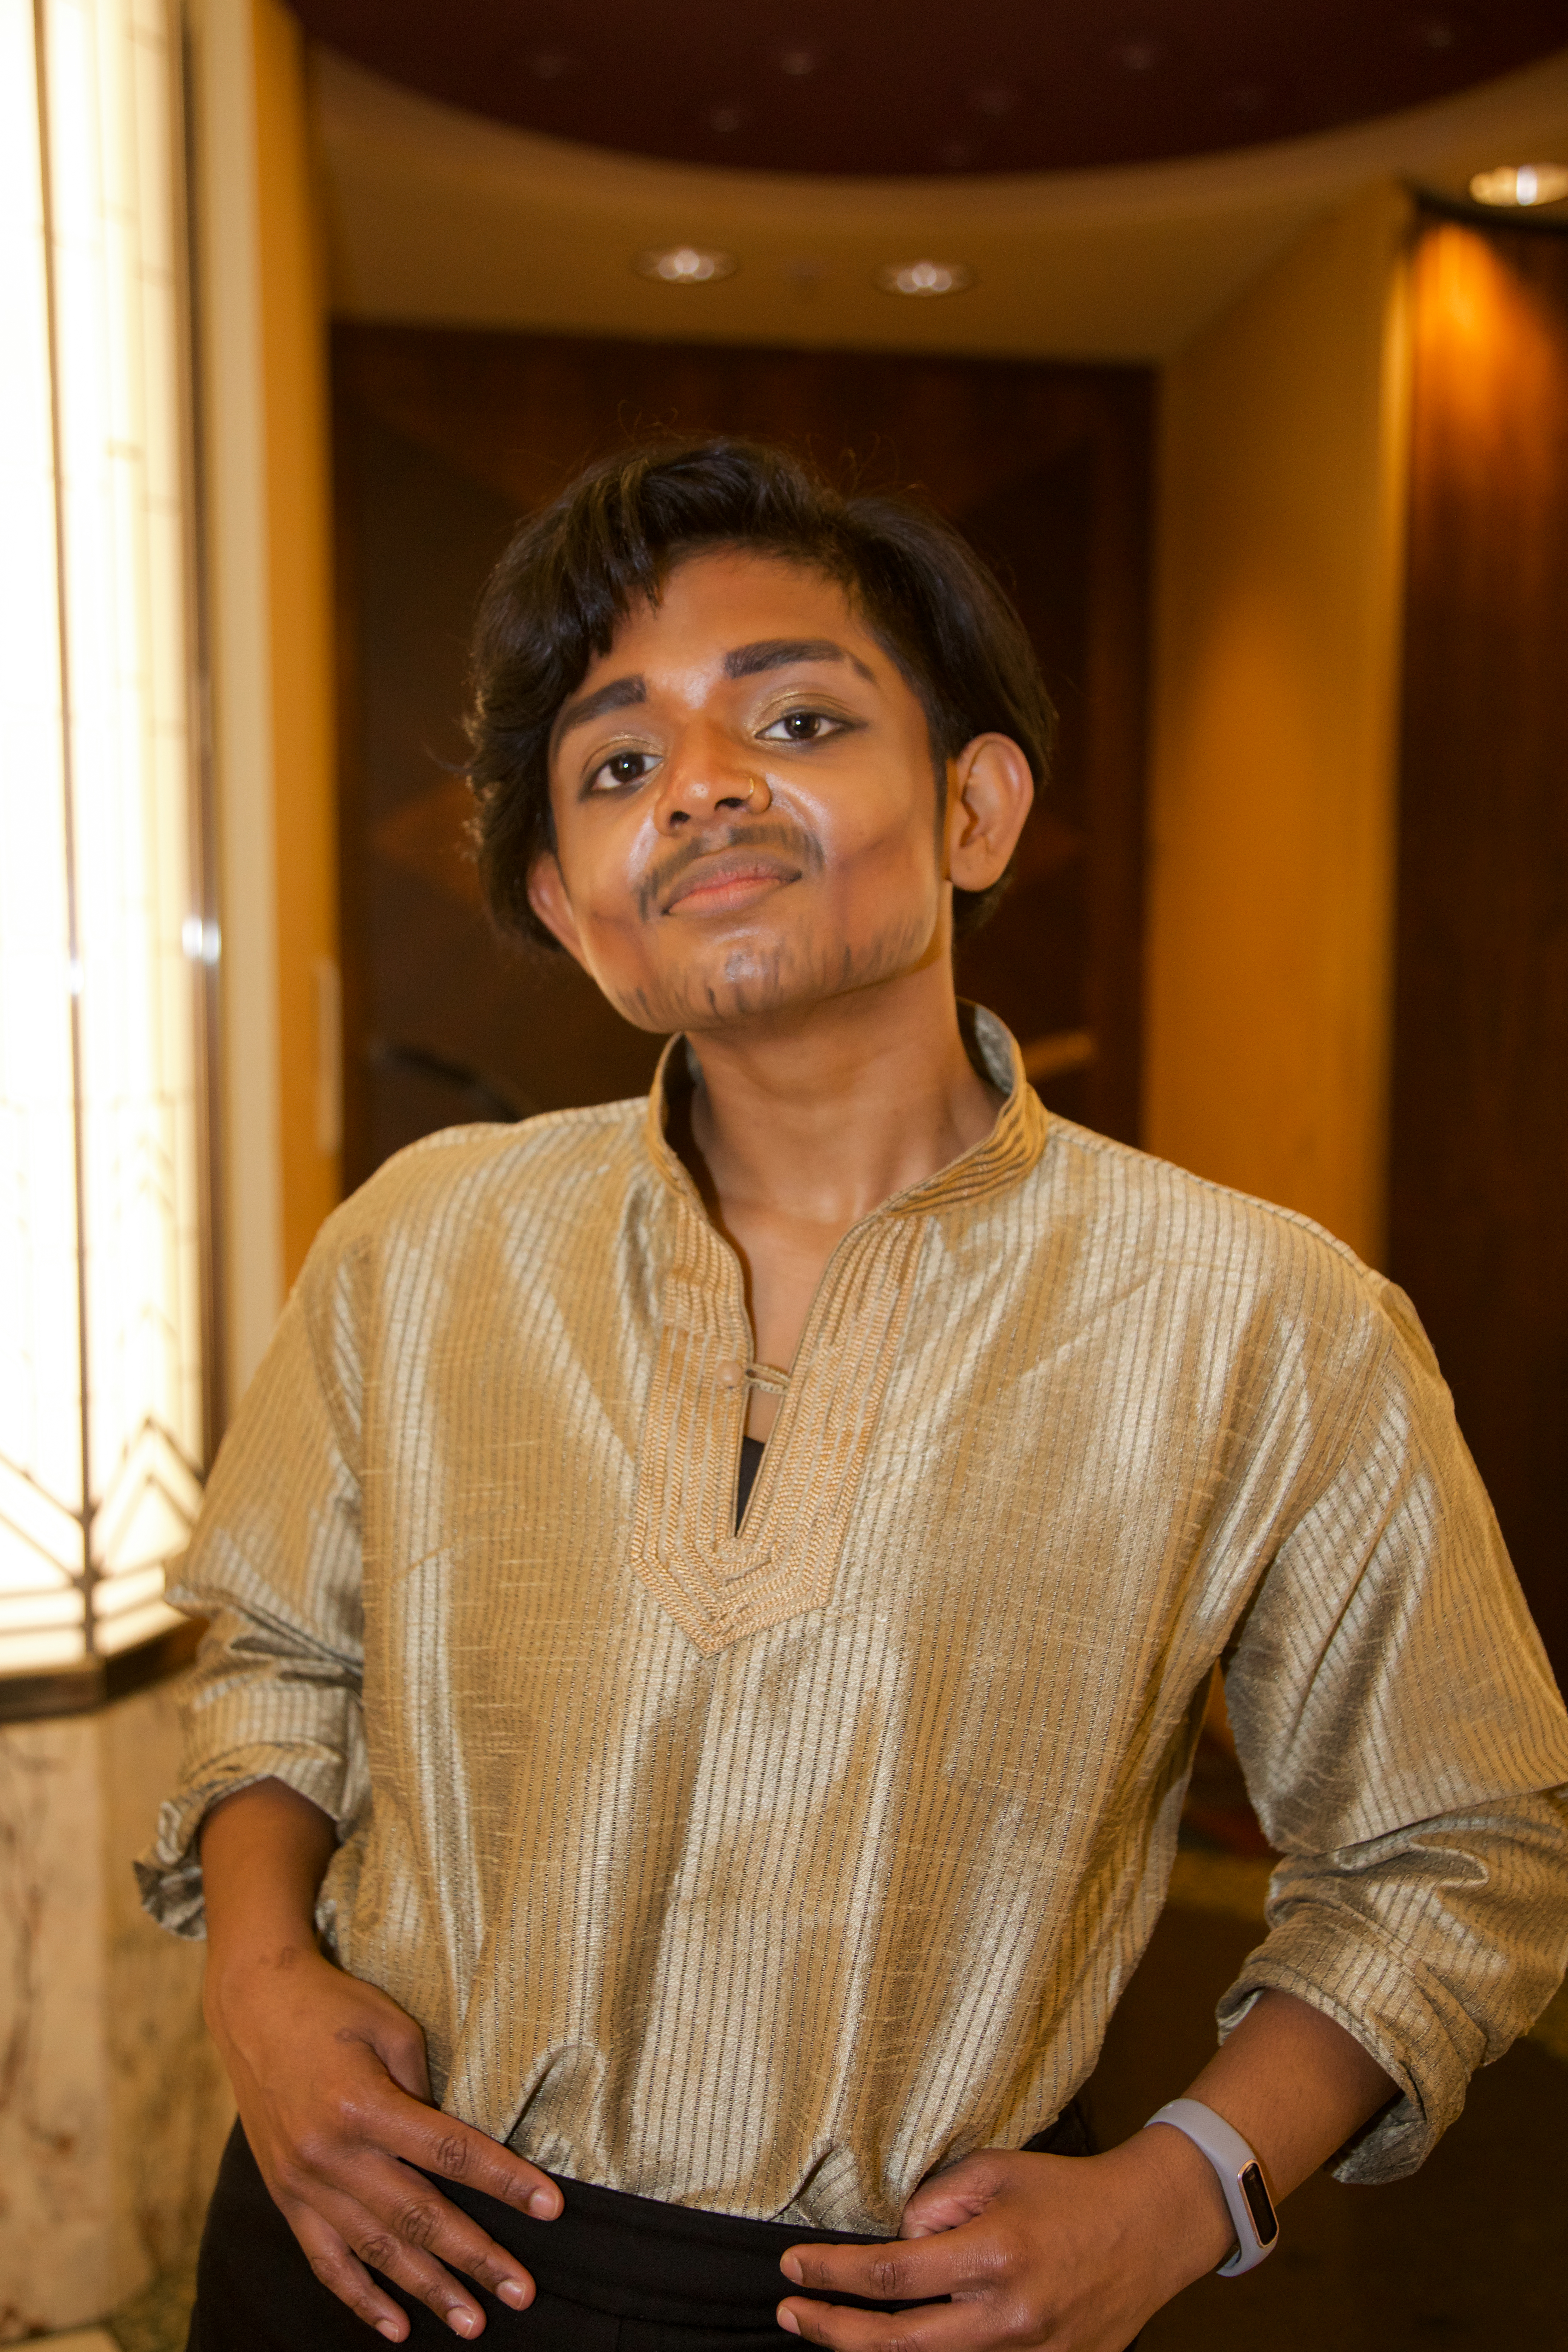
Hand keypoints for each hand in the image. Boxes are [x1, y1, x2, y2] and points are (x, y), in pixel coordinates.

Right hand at [206, 1940, 561, 2340]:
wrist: (254, 2006)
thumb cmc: (333, 2007)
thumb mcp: (391, 2028)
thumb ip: (423, 2091)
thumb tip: (452, 2149)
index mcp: (362, 2105)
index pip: (449, 2152)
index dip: (503, 2181)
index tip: (549, 2208)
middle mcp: (330, 2153)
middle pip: (417, 2215)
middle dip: (474, 2257)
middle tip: (521, 2292)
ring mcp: (303, 2182)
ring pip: (376, 2250)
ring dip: (426, 2290)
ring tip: (472, 2323)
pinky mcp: (285, 2196)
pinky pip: (325, 2260)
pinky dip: (360, 2298)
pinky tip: (395, 2328)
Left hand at [776, 2129, 1231, 2349]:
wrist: (1148, 2228)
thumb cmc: (1068, 2192)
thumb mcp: (994, 2171)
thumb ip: (935, 2203)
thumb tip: (896, 2237)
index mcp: (993, 2257)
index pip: (890, 2275)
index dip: (832, 2276)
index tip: (793, 2267)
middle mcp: (1008, 2318)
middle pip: (896, 2344)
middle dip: (832, 2330)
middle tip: (791, 2312)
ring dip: (871, 2351)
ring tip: (829, 2328)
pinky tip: (895, 2342)